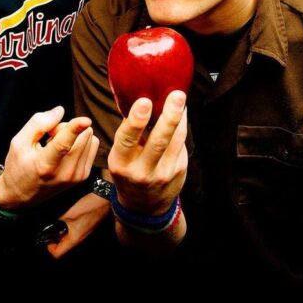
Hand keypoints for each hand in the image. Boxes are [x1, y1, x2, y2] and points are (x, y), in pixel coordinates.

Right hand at [0, 106, 98, 208]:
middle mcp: (65, 172)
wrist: (21, 195)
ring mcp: (76, 176)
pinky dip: (81, 142)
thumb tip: (60, 110)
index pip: (63, 145)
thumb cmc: (18, 166)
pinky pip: (93, 145)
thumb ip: (38, 124)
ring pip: (89, 137)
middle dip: (67, 127)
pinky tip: (65, 151)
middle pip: (82, 135)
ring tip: (57, 146)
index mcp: (45, 165)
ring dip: (75, 135)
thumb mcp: (19, 142)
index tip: (86, 120)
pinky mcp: (84, 175)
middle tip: (50, 136)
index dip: (75, 129)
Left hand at [45, 192, 111, 257]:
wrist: (103, 198)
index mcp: (74, 239)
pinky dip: (70, 227)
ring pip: (70, 239)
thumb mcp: (68, 213)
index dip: (50, 247)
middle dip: (56, 239)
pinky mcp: (88, 226)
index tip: (48, 238)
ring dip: (63, 232)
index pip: (58, 253)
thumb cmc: (88, 207)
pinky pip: (77, 231)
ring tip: (60, 221)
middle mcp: (80, 239)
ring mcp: (85, 233)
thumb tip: (50, 224)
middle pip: (64, 247)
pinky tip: (69, 216)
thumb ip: (58, 220)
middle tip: (52, 228)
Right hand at [108, 91, 186, 215]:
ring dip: (179, 116)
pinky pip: (182, 142)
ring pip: (176, 139)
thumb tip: (137, 97)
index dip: (136, 120)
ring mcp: (163, 173)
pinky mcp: (179, 171)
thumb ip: (128, 133)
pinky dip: (181, 125)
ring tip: (179, 98)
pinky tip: (180, 113)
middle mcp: (142, 171)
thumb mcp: (120, 157)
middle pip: (158, 141)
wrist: (144, 207)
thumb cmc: (129, 170)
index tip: (144, 101)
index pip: (127, 140)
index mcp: (121, 163)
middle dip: (169, 116)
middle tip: (176, 95)